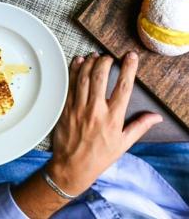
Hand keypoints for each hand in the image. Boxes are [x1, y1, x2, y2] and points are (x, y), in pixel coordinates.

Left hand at [47, 52, 161, 195]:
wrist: (73, 166)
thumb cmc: (100, 156)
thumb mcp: (124, 143)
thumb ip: (139, 126)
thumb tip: (156, 116)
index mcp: (113, 118)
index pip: (124, 88)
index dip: (128, 69)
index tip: (131, 57)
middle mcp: (96, 110)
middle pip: (101, 77)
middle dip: (106, 62)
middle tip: (109, 56)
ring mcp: (78, 107)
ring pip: (84, 77)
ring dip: (90, 63)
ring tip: (95, 56)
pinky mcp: (65, 107)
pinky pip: (69, 83)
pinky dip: (73, 69)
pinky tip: (78, 61)